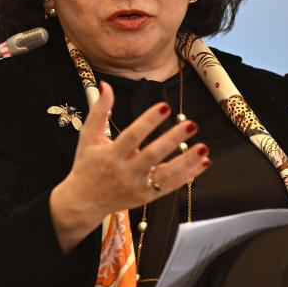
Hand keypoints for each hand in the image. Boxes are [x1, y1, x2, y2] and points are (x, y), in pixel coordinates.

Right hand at [50, 81, 210, 251]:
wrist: (83, 201)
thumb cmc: (87, 165)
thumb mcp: (87, 137)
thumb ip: (99, 111)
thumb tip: (106, 85)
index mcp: (111, 155)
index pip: (132, 136)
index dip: (148, 121)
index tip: (164, 107)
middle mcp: (125, 172)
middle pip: (152, 155)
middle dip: (172, 140)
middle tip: (191, 124)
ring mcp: (137, 187)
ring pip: (165, 175)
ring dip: (186, 162)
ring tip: (203, 147)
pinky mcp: (146, 197)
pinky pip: (170, 186)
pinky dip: (188, 175)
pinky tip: (203, 161)